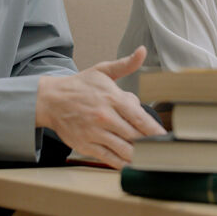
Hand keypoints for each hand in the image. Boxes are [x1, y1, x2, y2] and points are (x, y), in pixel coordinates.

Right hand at [35, 46, 165, 168]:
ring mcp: (94, 133)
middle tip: (161, 149)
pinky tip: (131, 164)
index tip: (165, 137)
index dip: (154, 130)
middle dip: (149, 143)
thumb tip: (142, 51)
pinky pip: (108, 158)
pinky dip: (121, 163)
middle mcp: (104, 117)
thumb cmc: (80, 85)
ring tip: (150, 158)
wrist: (51, 100)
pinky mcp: (85, 145)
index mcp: (112, 98)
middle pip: (134, 135)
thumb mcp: (103, 70)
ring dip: (138, 155)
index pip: (139, 117)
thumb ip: (126, 64)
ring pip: (123, 149)